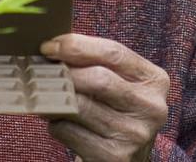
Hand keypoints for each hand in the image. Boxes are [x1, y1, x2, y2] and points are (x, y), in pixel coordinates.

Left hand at [39, 33, 169, 161]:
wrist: (127, 161)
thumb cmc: (117, 112)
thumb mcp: (120, 84)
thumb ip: (96, 63)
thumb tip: (54, 46)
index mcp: (154, 80)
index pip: (113, 52)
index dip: (77, 46)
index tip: (49, 45)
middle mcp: (150, 107)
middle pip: (98, 79)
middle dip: (64, 72)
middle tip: (41, 70)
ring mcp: (134, 134)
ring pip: (80, 106)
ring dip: (54, 98)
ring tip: (44, 93)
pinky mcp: (114, 156)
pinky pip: (70, 131)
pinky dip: (56, 123)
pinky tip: (58, 120)